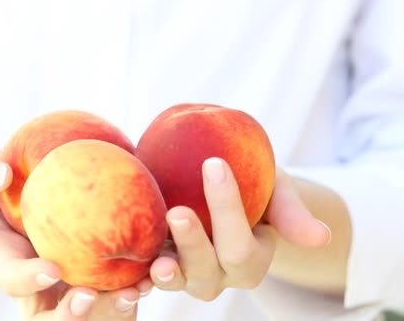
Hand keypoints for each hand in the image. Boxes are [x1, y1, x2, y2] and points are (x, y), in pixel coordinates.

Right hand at [0, 150, 148, 319]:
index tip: (51, 269)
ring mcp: (69, 282)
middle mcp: (37, 284)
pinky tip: (160, 266)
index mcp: (3, 262)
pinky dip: (140, 283)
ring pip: (91, 314)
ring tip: (138, 286)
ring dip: (114, 308)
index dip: (27, 282)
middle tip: (91, 296)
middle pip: (50, 318)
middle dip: (71, 317)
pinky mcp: (98, 272)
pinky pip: (119, 290)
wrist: (26, 184)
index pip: (9, 279)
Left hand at [149, 157, 330, 299]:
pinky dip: (137, 280)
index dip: (228, 206)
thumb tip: (320, 237)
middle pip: (208, 269)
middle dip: (194, 243)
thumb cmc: (255, 188)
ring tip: (156, 260)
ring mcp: (188, 275)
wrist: (221, 191)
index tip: (214, 163)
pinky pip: (148, 280)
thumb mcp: (277, 192)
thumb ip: (292, 213)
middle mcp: (221, 276)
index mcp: (252, 260)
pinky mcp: (161, 267)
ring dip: (166, 272)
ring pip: (179, 280)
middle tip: (178, 212)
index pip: (241, 242)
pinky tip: (123, 272)